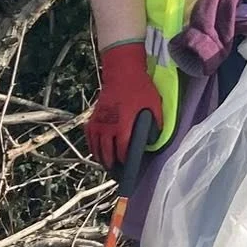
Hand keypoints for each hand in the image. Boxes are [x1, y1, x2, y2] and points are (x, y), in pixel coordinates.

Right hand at [86, 41, 162, 169]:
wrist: (122, 73)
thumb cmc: (140, 89)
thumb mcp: (155, 106)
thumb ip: (156, 124)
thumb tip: (155, 140)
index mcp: (123, 125)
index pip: (121, 150)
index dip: (124, 161)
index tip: (128, 168)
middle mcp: (108, 127)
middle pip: (106, 152)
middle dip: (111, 164)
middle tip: (117, 173)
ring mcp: (98, 122)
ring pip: (96, 147)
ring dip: (101, 157)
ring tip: (108, 165)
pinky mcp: (93, 117)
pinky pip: (89, 137)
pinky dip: (92, 146)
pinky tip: (97, 151)